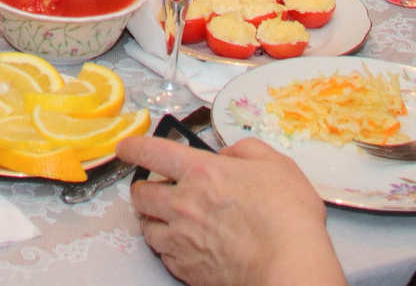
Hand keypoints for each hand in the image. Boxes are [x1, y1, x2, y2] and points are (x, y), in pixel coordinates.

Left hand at [119, 135, 345, 285]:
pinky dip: (167, 247)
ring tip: (166, 218)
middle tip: (153, 188)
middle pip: (141, 193)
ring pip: (146, 226)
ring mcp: (181, 238)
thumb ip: (246, 151)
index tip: (126, 148)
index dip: (134, 148)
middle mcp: (183, 204)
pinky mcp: (186, 268)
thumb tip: (227, 154)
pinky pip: (163, 254)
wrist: (289, 266)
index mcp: (201, 172)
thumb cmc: (287, 217)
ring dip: (152, 219)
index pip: (151, 152)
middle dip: (142, 188)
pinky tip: (183, 245)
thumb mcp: (276, 164)